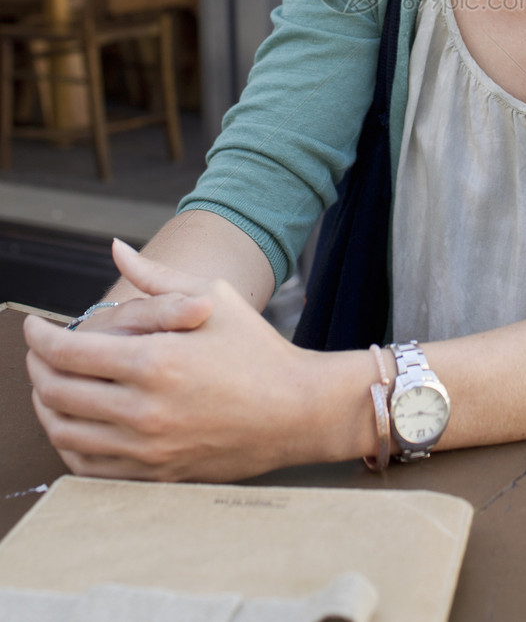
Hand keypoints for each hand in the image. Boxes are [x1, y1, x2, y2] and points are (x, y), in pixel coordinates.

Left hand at [24, 240, 329, 482]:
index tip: (34, 327)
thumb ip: (156, 277)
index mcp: (156, 360)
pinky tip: (75, 421)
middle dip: (36, 368)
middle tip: (39, 352)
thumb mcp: (212, 297)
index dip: (40, 337)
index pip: (68, 351)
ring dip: (45, 406)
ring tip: (51, 384)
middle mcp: (144, 409)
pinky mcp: (155, 474)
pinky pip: (88, 467)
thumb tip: (115, 249)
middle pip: (56, 392)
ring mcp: (148, 447)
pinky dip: (68, 443)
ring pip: (64, 433)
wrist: (295, 409)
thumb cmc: (256, 347)